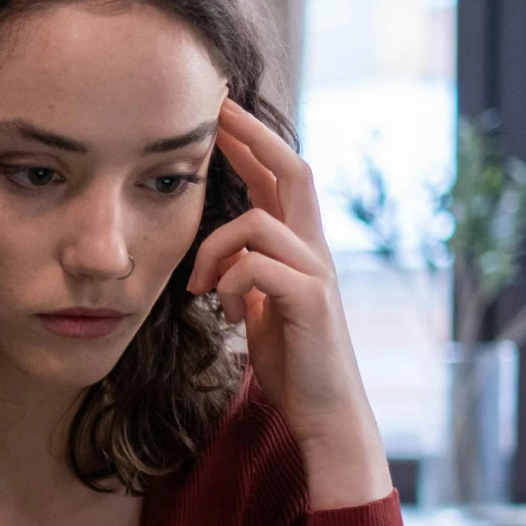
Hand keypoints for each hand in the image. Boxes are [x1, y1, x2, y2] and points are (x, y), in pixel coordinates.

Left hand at [187, 99, 391, 509]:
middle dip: (252, 136)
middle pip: (293, 170)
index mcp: (300, 248)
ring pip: (258, 221)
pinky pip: (257, 266)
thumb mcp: (260, 308)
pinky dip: (228, 283)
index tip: (218, 113)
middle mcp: (316, 250)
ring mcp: (318, 273)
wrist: (324, 414)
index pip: (278, 178)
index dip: (251, 142)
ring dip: (214, 250)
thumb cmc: (293, 363)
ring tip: (201, 291)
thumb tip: (224, 255)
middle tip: (214, 112)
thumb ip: (249, 274)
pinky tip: (225, 315)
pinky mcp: (311, 300)